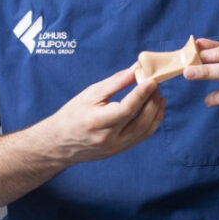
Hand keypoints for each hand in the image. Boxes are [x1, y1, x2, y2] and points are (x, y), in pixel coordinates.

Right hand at [47, 65, 164, 164]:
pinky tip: (154, 108)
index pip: (126, 109)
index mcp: (96, 122)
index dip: (142, 94)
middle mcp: (108, 138)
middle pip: (140, 121)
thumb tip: (136, 69)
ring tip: (158, 94)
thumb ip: (115, 82)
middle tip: (156, 84)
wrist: (60, 143)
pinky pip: (143, 136)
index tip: (152, 80)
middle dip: (152, 101)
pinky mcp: (121, 150)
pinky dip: (153, 121)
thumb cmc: (72, 114)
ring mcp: (116, 147)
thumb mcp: (90, 94)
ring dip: (156, 111)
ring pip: (145, 130)